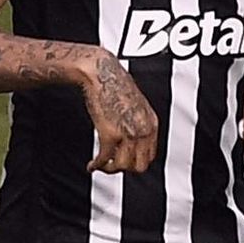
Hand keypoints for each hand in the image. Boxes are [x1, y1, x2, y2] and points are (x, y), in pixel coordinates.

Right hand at [83, 51, 157, 172]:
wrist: (101, 73)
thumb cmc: (114, 84)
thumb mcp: (136, 106)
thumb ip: (138, 123)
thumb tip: (130, 141)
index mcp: (151, 123)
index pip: (150, 156)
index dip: (135, 162)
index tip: (124, 162)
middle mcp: (143, 130)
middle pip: (139, 166)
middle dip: (124, 169)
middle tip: (112, 166)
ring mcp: (128, 133)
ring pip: (122, 167)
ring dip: (109, 169)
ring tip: (101, 165)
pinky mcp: (110, 134)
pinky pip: (105, 160)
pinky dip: (97, 166)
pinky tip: (91, 165)